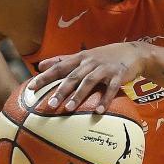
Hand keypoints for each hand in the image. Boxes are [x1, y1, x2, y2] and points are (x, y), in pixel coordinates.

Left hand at [28, 42, 145, 113]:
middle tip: (49, 105)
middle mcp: (90, 62)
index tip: (31, 87)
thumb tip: (40, 65)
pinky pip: (111, 89)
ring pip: (88, 82)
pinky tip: (99, 112)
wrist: (133, 52)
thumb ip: (62, 60)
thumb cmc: (103, 56)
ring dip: (78, 96)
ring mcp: (104, 68)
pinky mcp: (118, 75)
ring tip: (68, 109)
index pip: (58, 67)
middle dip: (60, 91)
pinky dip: (105, 100)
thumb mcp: (82, 55)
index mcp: (79, 58)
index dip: (44, 77)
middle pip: (72, 76)